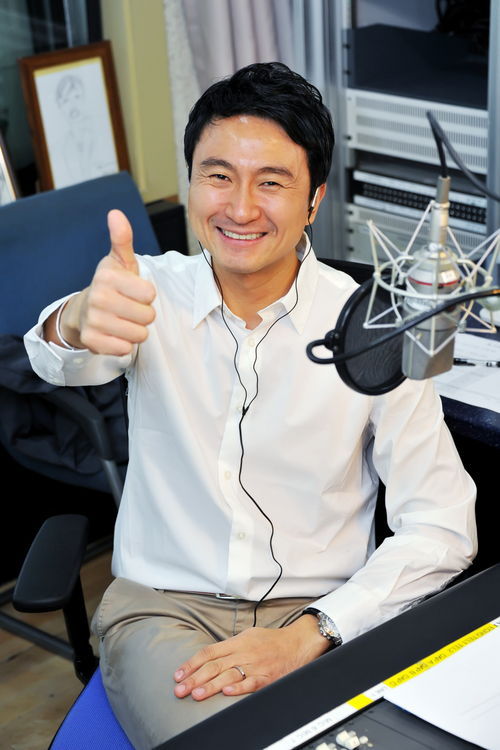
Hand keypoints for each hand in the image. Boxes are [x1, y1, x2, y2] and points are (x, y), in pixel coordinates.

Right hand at [57, 209, 155, 353]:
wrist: (85, 310)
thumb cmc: (112, 285)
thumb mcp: (119, 260)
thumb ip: (122, 238)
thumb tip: (116, 214)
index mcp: (107, 276)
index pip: (150, 293)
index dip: (147, 295)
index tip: (134, 291)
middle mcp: (98, 298)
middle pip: (148, 316)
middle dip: (144, 314)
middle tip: (129, 308)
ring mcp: (93, 320)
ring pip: (139, 334)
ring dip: (136, 330)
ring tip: (123, 320)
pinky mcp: (92, 341)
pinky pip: (125, 348)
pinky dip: (124, 344)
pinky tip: (115, 334)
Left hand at [173, 615, 328, 700]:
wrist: (298, 642)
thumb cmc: (271, 641)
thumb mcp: (248, 636)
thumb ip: (229, 646)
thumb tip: (209, 656)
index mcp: (237, 642)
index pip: (209, 652)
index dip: (192, 663)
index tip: (178, 674)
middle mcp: (244, 652)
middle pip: (215, 665)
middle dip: (195, 678)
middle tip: (180, 689)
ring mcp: (255, 665)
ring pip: (229, 675)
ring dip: (211, 685)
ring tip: (196, 693)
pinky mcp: (267, 677)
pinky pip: (251, 683)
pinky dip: (239, 688)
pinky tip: (227, 693)